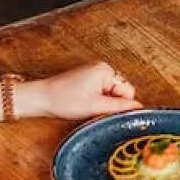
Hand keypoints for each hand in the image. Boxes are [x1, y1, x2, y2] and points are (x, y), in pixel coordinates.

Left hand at [22, 62, 140, 120]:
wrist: (41, 98)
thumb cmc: (64, 101)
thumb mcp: (95, 106)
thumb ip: (119, 106)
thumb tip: (139, 107)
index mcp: (106, 71)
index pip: (128, 91)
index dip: (119, 105)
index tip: (105, 112)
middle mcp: (103, 68)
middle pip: (121, 92)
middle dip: (111, 104)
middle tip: (94, 110)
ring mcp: (95, 72)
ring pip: (112, 94)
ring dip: (103, 103)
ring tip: (87, 107)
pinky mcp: (88, 79)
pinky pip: (102, 92)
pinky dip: (97, 101)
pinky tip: (84, 104)